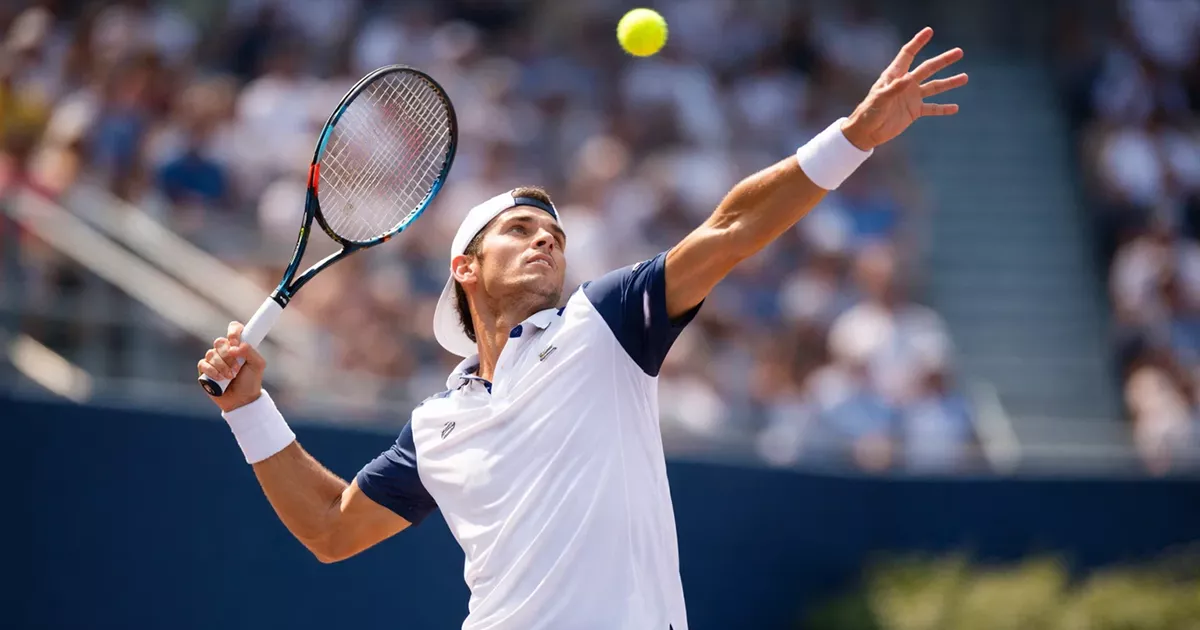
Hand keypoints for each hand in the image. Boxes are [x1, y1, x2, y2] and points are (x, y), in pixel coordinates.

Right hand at [198, 321, 265, 412]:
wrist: (242, 400)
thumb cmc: (251, 382)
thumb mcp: (258, 365)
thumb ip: (250, 351)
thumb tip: (235, 346)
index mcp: (239, 346)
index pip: (234, 328)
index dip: (233, 333)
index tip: (236, 343)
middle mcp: (225, 351)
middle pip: (219, 342)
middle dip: (228, 356)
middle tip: (237, 367)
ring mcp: (214, 360)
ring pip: (211, 353)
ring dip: (222, 366)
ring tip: (231, 376)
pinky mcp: (205, 370)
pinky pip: (203, 364)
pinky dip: (212, 371)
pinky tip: (220, 379)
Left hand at [841, 27, 967, 150]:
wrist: (867, 132)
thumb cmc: (869, 112)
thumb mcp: (879, 100)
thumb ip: (894, 89)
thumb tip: (909, 78)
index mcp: (895, 76)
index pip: (908, 55)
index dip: (918, 43)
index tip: (929, 31)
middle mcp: (906, 84)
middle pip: (928, 68)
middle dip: (943, 60)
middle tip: (959, 52)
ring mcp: (912, 97)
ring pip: (934, 87)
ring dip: (949, 83)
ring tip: (965, 77)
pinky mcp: (914, 111)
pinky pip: (932, 108)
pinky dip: (943, 108)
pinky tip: (955, 108)